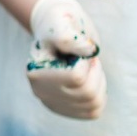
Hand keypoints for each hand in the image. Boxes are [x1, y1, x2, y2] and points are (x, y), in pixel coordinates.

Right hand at [26, 0, 105, 118]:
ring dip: (99, 82)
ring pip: (94, 103)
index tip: (81, 50)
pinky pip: (94, 111)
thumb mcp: (60, 24)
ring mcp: (54, 103)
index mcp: (36, 72)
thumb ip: (69, 37)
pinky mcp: (66, 109)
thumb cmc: (57, 25)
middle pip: (87, 93)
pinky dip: (100, 95)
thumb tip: (88, 52)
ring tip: (89, 68)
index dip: (86, 62)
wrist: (55, 31)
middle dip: (95, 72)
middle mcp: (41, 92)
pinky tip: (91, 81)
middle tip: (89, 58)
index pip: (76, 78)